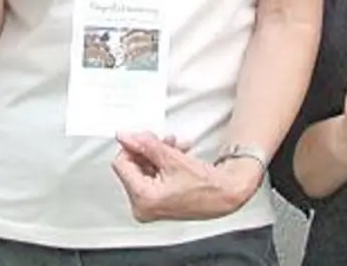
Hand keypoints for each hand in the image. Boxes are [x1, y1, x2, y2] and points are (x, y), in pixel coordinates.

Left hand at [111, 132, 258, 221]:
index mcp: (143, 198)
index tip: (143, 138)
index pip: (121, 164)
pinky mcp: (156, 205)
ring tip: (174, 147)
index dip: (132, 147)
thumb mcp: (171, 158)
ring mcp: (149, 208)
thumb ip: (146, 145)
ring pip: (142, 171)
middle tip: (162, 141)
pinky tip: (175, 157)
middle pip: (132, 168)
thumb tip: (126, 137)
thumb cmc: (206, 185)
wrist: (224, 194)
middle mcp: (142, 207)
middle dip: (148, 151)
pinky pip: (150, 180)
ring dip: (156, 156)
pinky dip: (160, 166)